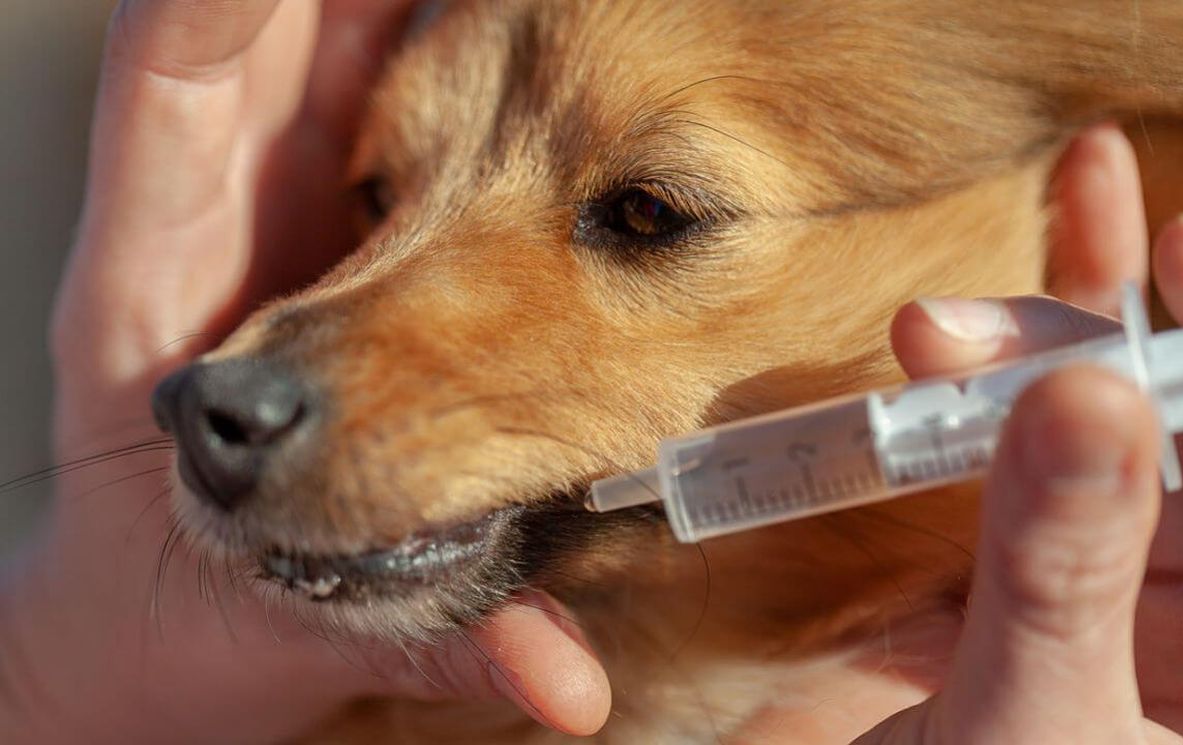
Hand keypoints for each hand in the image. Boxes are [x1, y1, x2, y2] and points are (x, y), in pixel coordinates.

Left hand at [0, 3, 607, 742]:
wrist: (150, 635)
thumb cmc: (185, 619)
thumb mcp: (292, 631)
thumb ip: (445, 640)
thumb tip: (571, 683)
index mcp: (143, 296)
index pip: (159, 92)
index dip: (219, 8)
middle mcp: (201, 236)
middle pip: (249, 44)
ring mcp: (264, 229)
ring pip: (314, 62)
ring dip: (386, 3)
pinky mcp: (324, 247)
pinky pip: (373, 121)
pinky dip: (419, 53)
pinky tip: (484, 25)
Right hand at [858, 126, 1182, 741]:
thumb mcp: (1027, 733)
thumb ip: (1065, 571)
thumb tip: (1091, 394)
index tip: (1179, 251)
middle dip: (1087, 359)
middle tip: (957, 333)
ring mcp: (1120, 604)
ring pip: (1110, 437)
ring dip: (1043, 345)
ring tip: (958, 295)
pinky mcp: (1033, 591)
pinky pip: (1027, 466)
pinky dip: (1009, 375)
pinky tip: (1025, 266)